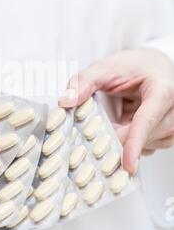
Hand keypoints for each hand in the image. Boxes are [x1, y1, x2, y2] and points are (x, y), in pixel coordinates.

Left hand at [59, 49, 173, 173]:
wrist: (154, 66)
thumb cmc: (133, 66)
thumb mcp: (105, 68)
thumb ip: (84, 82)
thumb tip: (65, 101)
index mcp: (162, 89)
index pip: (148, 120)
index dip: (135, 143)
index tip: (127, 163)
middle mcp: (173, 109)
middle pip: (146, 136)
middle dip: (118, 141)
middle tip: (93, 140)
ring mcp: (173, 125)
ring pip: (147, 146)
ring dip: (124, 143)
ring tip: (109, 127)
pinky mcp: (167, 135)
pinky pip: (148, 148)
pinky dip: (131, 144)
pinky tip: (119, 132)